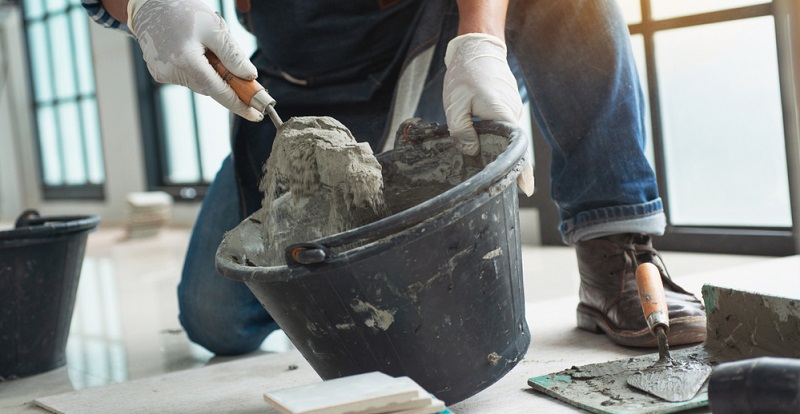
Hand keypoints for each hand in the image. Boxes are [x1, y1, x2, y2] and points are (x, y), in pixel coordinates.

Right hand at [128, 0, 263, 121]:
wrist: (148, 3)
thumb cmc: (181, 10)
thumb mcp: (213, 28)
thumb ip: (233, 55)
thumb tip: (249, 76)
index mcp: (186, 61)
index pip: (218, 91)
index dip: (239, 104)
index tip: (256, 114)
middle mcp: (171, 72)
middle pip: (210, 87)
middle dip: (226, 81)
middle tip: (238, 69)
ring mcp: (163, 74)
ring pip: (200, 82)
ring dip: (210, 71)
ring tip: (204, 45)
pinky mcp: (159, 72)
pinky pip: (187, 76)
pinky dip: (197, 68)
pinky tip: (191, 48)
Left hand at [443, 33, 533, 195]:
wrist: (476, 47)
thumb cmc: (465, 74)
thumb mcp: (455, 105)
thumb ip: (462, 131)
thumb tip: (471, 153)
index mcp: (501, 113)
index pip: (516, 148)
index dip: (522, 170)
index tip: (526, 189)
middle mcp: (512, 112)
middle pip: (515, 146)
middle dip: (512, 166)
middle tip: (508, 188)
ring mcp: (512, 107)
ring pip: (510, 136)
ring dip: (504, 151)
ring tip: (495, 171)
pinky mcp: (508, 104)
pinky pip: (506, 126)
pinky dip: (501, 138)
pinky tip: (490, 147)